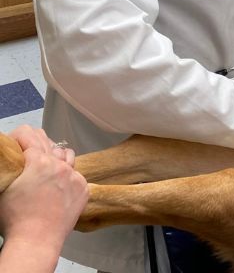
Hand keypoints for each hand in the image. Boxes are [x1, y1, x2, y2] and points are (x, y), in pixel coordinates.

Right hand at [0, 127, 87, 250]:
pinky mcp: (83, 188)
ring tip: (46, 169)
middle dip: (36, 145)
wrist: (36, 241)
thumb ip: (10, 167)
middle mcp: (58, 164)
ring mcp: (73, 175)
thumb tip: (12, 158)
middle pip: (48, 142)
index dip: (19, 137)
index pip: (28, 134)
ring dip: (56, 158)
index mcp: (37, 161)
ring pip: (66, 155)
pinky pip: (76, 175)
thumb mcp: (4, 187)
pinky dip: (67, 178)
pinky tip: (58, 188)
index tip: (15, 143)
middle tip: (28, 153)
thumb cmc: (15, 219)